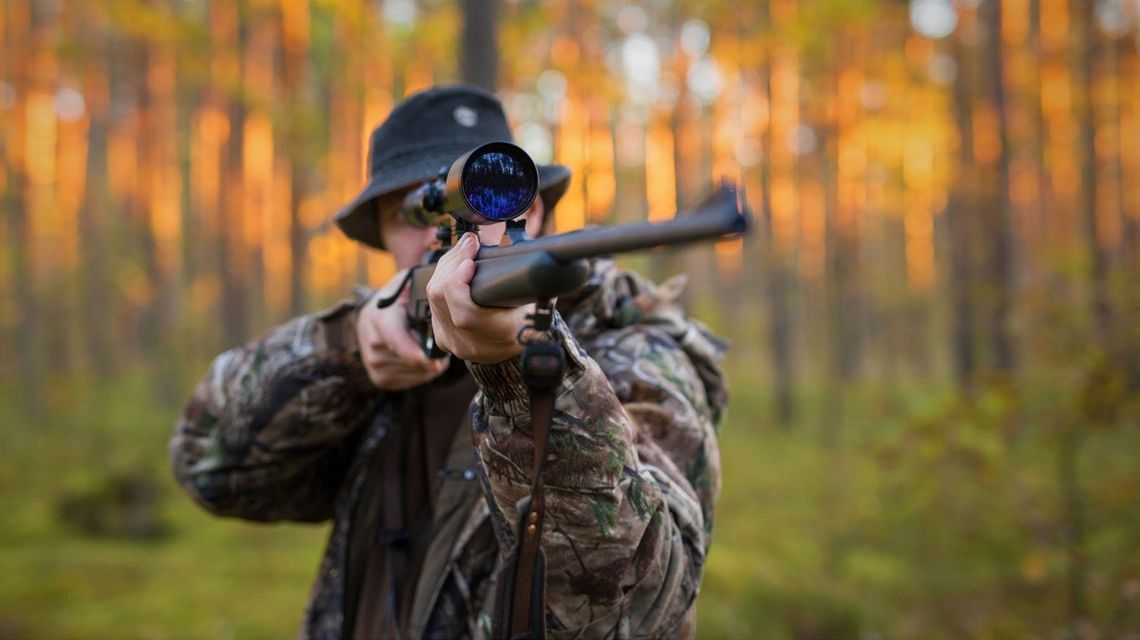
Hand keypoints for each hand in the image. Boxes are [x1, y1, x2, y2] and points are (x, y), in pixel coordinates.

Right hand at [356, 269, 449, 389]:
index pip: (394, 338)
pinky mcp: (379, 378)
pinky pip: (411, 381)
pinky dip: (423, 373)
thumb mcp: (408, 285)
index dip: (412, 351)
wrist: (376, 316)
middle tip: (443, 344)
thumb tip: (444, 294)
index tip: (431, 359)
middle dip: (431, 355)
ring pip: (414, 372)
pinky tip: (423, 359)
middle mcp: (371, 343)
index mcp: (378, 318)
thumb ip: (423, 289)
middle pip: (409, 359)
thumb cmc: (400, 299)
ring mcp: (373, 363)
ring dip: (430, 365)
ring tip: (432, 349)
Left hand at [426, 232, 532, 363]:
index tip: (471, 261)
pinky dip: (441, 280)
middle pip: (442, 299)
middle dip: (453, 263)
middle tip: (469, 243)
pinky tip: (454, 266)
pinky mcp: (443, 337)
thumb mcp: (538, 298)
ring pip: (433, 297)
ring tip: (464, 249)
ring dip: (446, 268)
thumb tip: (507, 242)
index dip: (460, 284)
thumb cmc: (533, 316)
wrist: (522, 342)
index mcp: (502, 337)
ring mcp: (454, 343)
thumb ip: (526, 278)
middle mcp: (473, 344)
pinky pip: (432, 304)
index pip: (465, 315)